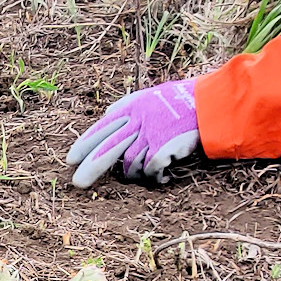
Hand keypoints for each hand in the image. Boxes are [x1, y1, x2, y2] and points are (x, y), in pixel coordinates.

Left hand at [66, 78, 199, 187]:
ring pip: (130, 164)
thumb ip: (129, 106)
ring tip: (142, 175)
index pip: (101, 128)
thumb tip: (107, 114)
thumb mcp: (150, 96)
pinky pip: (150, 170)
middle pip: (107, 149)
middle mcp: (138, 122)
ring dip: (133, 174)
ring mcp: (150, 136)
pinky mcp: (164, 149)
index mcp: (132, 107)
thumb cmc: (182, 100)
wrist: (210, 103)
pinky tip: (160, 177)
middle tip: (78, 184)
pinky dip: (153, 176)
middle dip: (91, 168)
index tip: (70, 159)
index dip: (84, 144)